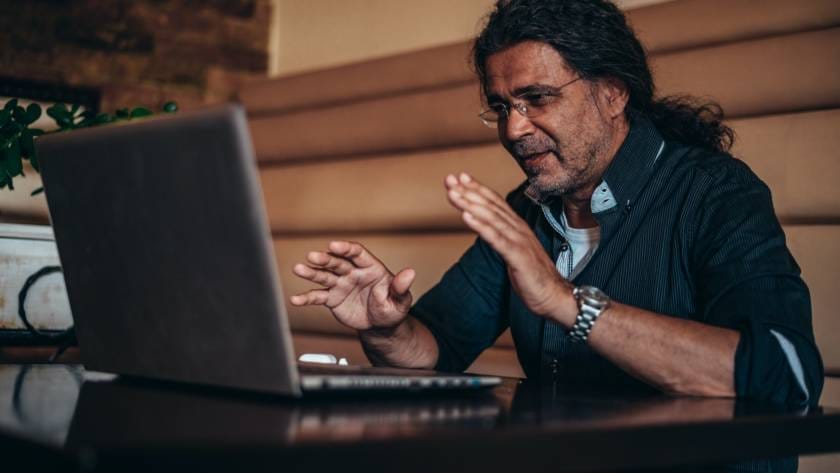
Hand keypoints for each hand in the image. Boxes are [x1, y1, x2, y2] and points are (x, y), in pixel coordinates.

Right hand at [289, 241, 415, 331]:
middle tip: (311, 256)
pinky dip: (306, 298)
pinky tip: (295, 299)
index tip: (333, 245)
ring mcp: (341, 284)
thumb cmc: (392, 308)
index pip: (357, 253)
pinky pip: (318, 296)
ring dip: (311, 272)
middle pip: (337, 262)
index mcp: (371, 268)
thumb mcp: (400, 300)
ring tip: (298, 269)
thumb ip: (401, 287)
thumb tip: (410, 273)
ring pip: (324, 275)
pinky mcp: (332, 298)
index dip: (345, 248)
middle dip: (324, 259)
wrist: (381, 325)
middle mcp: (353, 272)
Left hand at [445, 172, 576, 325]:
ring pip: (491, 218)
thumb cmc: (534, 276)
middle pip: (490, 206)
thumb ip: (504, 238)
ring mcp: (519, 241)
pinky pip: (496, 239)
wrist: (555, 296)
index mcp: (518, 227)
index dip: (477, 188)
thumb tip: (488, 229)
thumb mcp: (515, 251)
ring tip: (453, 193)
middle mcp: (519, 229)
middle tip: (450, 179)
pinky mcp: (518, 256)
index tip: (460, 176)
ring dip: (470, 204)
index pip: (495, 202)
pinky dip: (481, 226)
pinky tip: (466, 216)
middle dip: (468, 191)